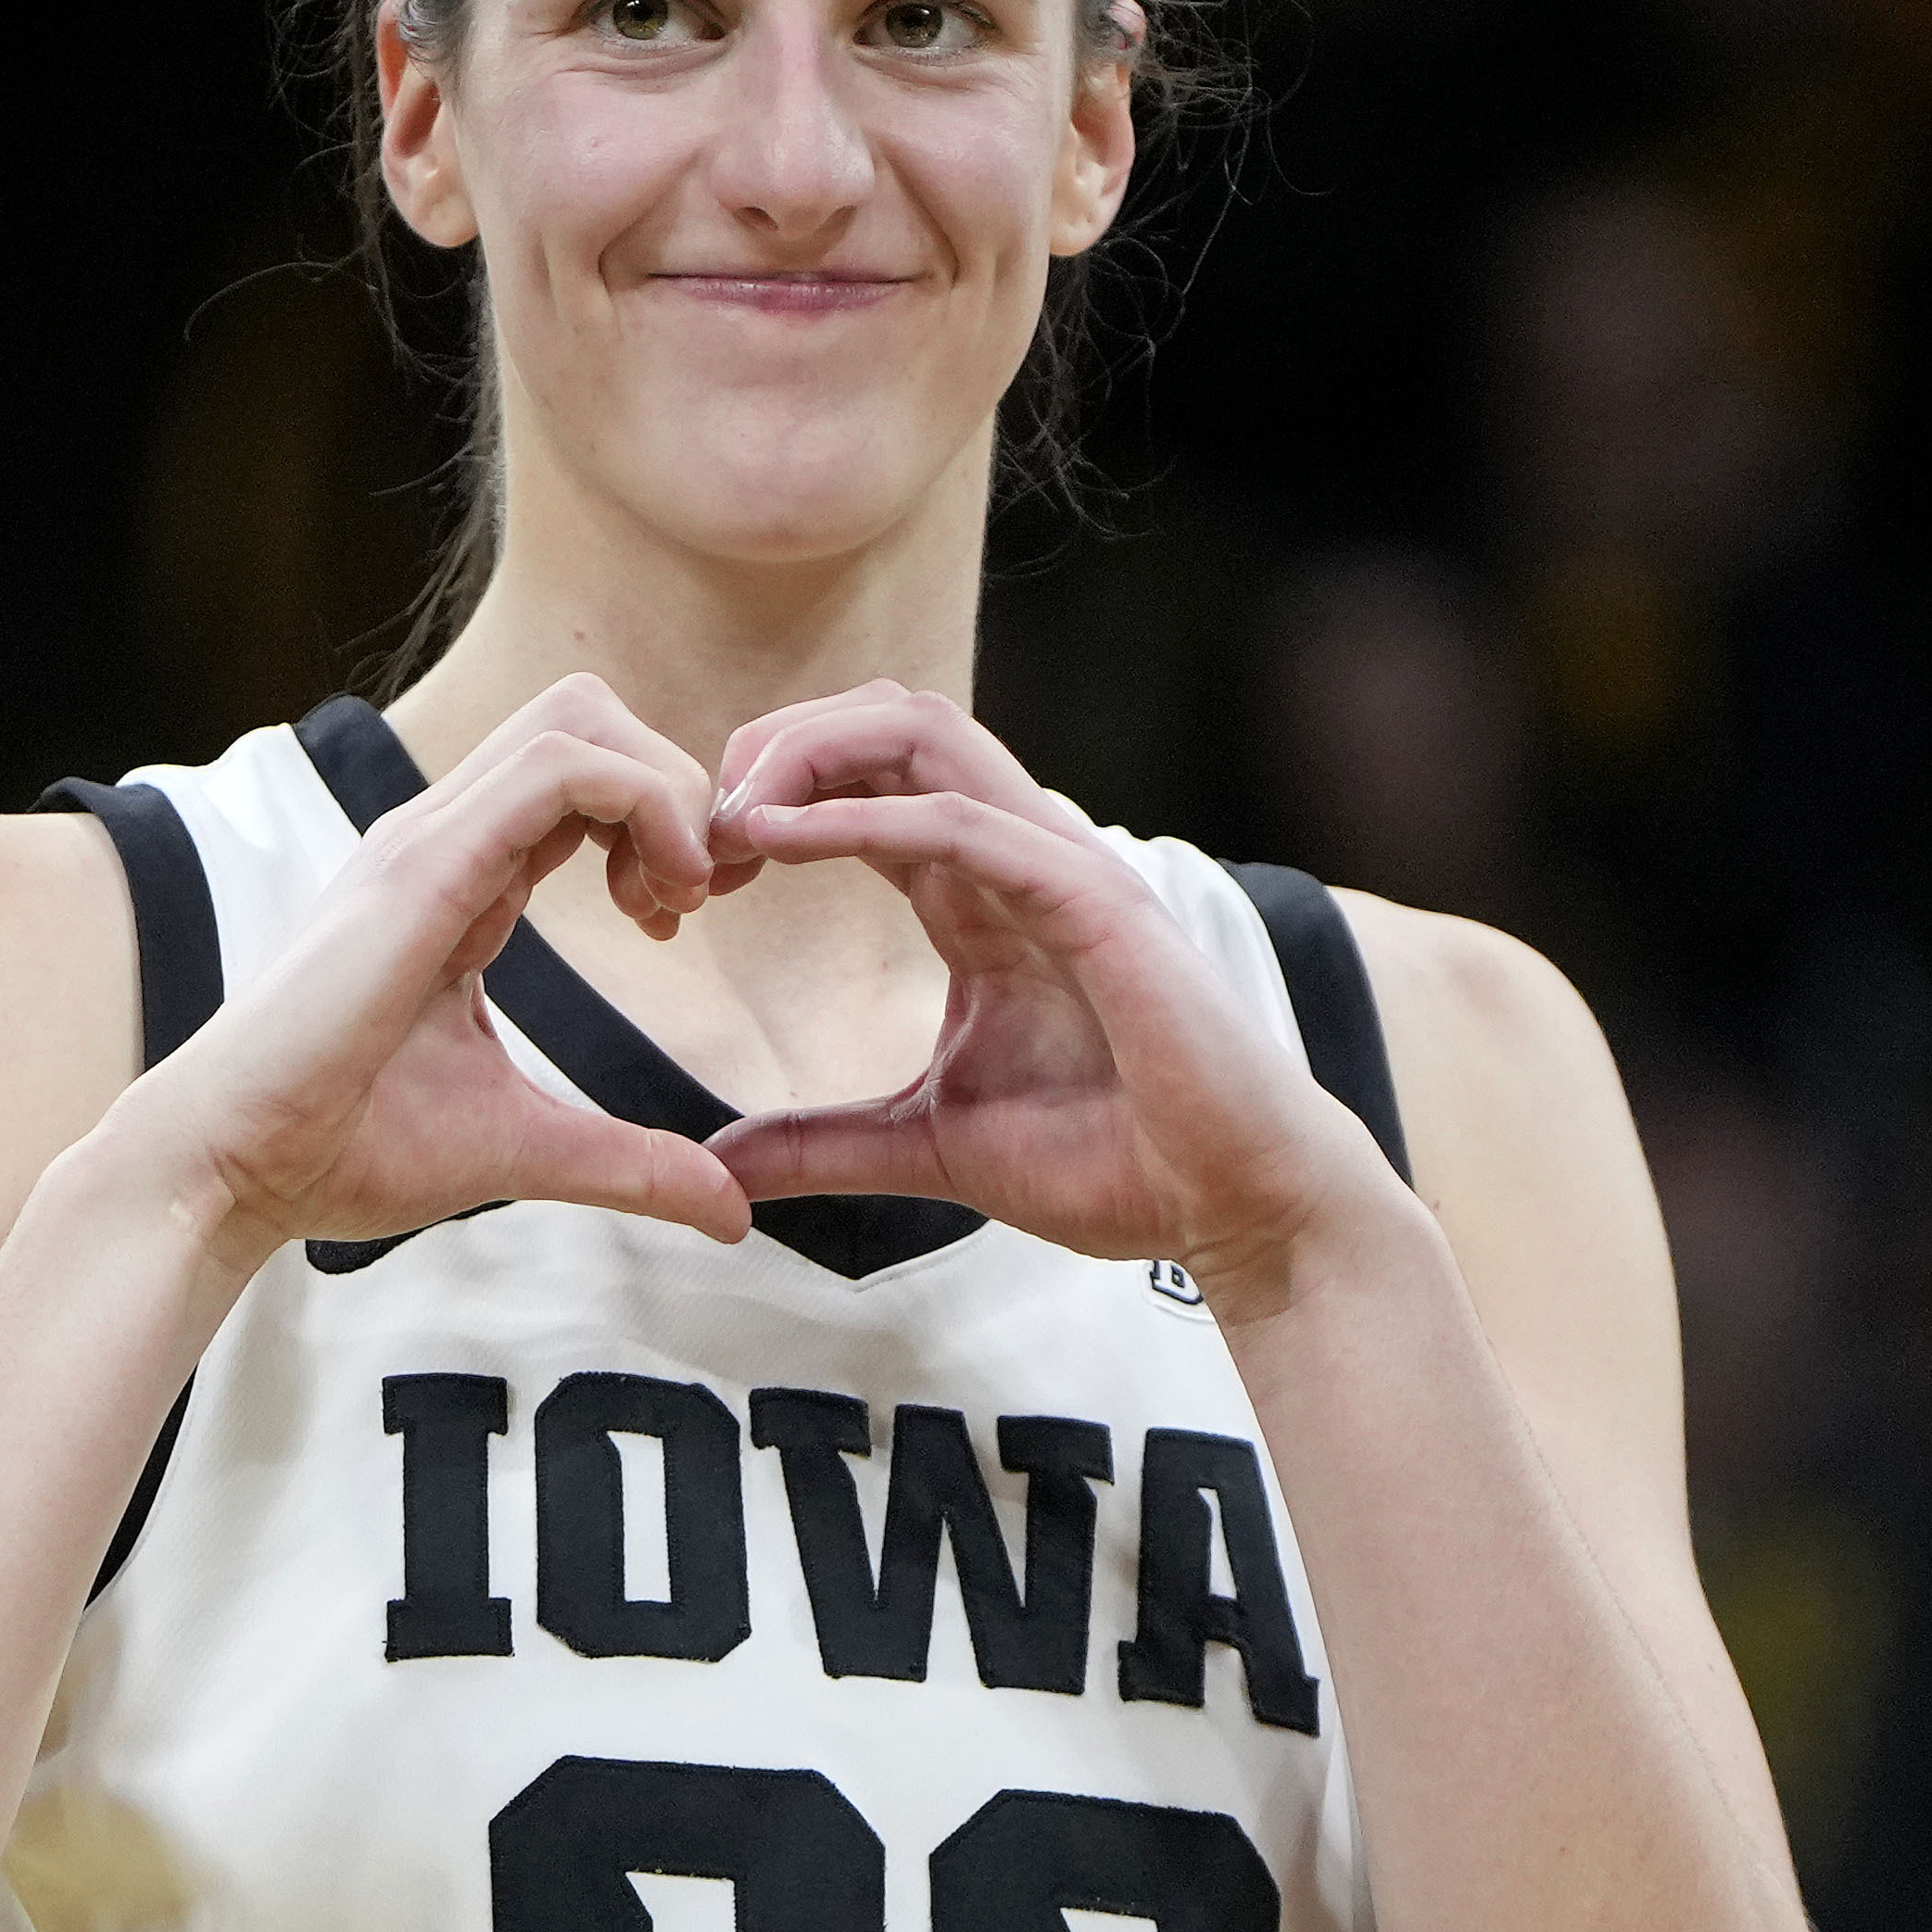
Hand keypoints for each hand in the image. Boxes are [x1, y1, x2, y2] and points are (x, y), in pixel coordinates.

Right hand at [112, 673, 754, 1261]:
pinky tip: (655, 904)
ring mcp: (427, 840)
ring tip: (676, 900)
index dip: (659, 822)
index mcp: (461, 878)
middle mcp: (442, 837)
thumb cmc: (345, 1150)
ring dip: (665, 791)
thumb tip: (730, 1212)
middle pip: (587, 716)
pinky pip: (561, 767)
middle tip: (692, 898)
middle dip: (675, 784)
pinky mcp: (424, 865)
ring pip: (579, 718)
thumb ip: (630, 1163)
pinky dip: (643, 805)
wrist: (235, 1170)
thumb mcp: (527, 1147)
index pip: (580, 779)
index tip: (681, 917)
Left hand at [700, 686, 1403, 1305]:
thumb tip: (719, 1168)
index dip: (768, 801)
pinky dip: (862, 813)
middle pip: (885, 722)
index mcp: (984, 895)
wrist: (1235, 1210)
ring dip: (809, 753)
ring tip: (731, 818)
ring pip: (924, 730)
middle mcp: (1020, 857)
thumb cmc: (1118, 1166)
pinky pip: (964, 817)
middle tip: (697, 827)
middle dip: (775, 747)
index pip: (866, 782)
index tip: (695, 878)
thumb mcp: (930, 1147)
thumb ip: (823, 1145)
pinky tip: (781, 842)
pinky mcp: (1094, 902)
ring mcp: (1062, 868)